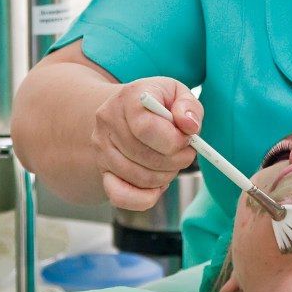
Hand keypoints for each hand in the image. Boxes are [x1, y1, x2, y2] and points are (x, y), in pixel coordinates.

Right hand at [92, 77, 202, 210]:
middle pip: (145, 156)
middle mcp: (108, 122)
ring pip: (139, 178)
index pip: (146, 128)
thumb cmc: (158, 103)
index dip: (173, 140)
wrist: (128, 111)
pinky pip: (120, 197)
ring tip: (171, 163)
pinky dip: (145, 198)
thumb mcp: (177, 93)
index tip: (186, 139)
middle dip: (176, 161)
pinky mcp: (103, 171)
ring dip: (165, 177)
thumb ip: (189, 107)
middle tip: (185, 153)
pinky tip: (157, 185)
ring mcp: (102, 149)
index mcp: (128, 98)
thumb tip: (189, 127)